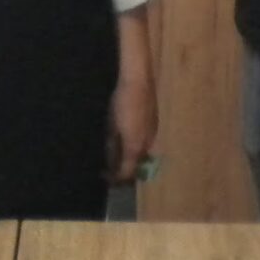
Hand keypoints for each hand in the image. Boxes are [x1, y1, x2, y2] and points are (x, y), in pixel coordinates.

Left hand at [105, 69, 157, 185]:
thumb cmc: (122, 103)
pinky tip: (125, 140)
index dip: (116, 178)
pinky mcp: (154, 126)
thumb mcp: (112, 126)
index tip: (105, 177)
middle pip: (137, 166)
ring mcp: (153, 134)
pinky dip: (135, 148)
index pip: (127, 172)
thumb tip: (111, 162)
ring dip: (130, 159)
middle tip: (109, 169)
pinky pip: (145, 144)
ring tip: (115, 156)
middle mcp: (147, 144)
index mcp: (135, 146)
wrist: (139, 81)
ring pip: (142, 155)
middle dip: (124, 171)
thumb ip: (113, 146)